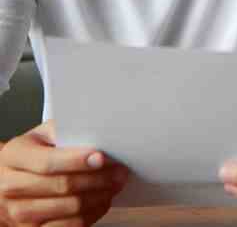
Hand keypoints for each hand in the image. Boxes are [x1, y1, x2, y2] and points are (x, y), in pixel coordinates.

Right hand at [0, 121, 127, 226]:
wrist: (5, 180)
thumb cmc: (31, 153)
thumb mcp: (41, 134)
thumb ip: (63, 129)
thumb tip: (95, 128)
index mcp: (14, 156)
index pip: (48, 162)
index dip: (76, 161)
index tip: (101, 157)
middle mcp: (11, 186)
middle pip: (61, 186)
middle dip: (96, 179)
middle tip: (119, 171)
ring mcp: (18, 212)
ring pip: (67, 209)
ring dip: (98, 196)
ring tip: (115, 184)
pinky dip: (90, 214)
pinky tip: (102, 201)